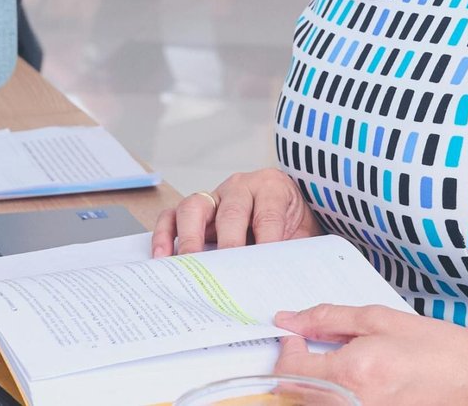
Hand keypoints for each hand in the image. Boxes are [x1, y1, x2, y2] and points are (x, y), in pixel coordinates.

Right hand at [150, 168, 321, 256]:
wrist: (287, 208)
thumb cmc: (292, 223)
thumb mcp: (303, 234)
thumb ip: (296, 252)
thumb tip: (291, 280)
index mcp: (272, 188)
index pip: (268, 214)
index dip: (267, 241)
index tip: (265, 266)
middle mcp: (240, 187)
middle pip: (231, 211)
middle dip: (229, 243)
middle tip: (227, 270)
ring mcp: (214, 196)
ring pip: (194, 207)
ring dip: (191, 239)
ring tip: (189, 266)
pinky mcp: (195, 210)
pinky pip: (173, 215)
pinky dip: (165, 235)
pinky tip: (164, 257)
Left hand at [273, 304, 467, 405]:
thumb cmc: (433, 346)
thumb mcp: (378, 318)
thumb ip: (328, 318)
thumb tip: (290, 320)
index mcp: (353, 371)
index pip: (290, 368)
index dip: (286, 348)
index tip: (296, 334)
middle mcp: (352, 403)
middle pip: (295, 391)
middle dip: (299, 365)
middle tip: (316, 344)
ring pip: (314, 402)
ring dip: (316, 381)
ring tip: (346, 361)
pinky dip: (336, 393)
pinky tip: (360, 379)